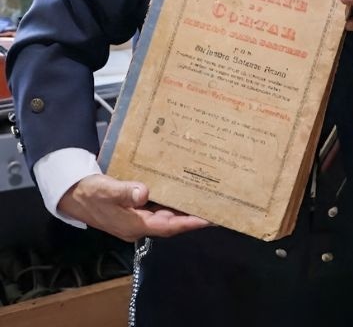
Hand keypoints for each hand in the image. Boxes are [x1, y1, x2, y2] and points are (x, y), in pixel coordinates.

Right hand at [58, 174, 208, 241]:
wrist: (70, 193)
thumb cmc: (89, 193)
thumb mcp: (105, 191)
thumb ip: (124, 192)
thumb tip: (144, 192)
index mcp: (134, 225)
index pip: (168, 226)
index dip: (190, 223)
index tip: (210, 219)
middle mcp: (138, 225)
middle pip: (171, 222)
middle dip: (192, 215)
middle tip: (215, 205)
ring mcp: (136, 218)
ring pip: (166, 215)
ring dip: (183, 208)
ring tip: (205, 198)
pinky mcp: (133, 210)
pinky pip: (158, 208)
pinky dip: (171, 201)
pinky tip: (181, 191)